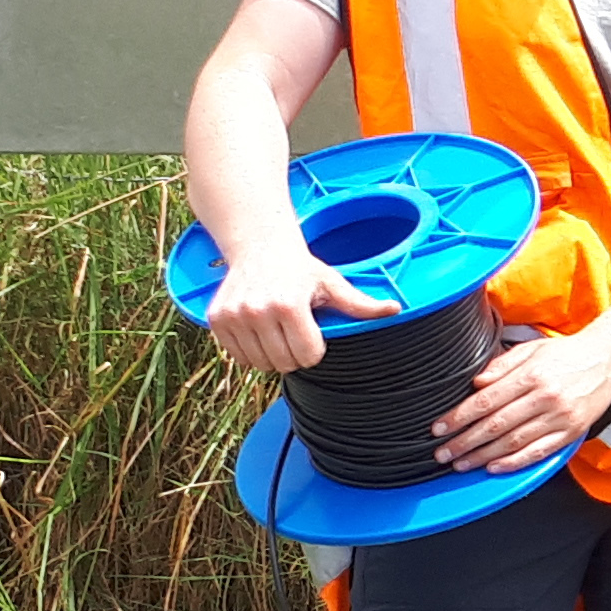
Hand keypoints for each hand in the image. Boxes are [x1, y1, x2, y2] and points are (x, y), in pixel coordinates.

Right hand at [204, 245, 393, 374]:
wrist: (258, 246)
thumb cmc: (300, 268)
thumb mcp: (332, 283)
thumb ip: (359, 304)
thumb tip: (394, 309)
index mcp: (289, 305)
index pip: (307, 356)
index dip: (315, 349)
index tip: (313, 332)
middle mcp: (258, 311)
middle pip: (284, 364)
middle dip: (294, 354)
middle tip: (295, 331)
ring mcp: (234, 316)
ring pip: (260, 364)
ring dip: (272, 355)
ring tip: (277, 330)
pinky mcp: (216, 320)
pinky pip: (238, 357)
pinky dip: (251, 352)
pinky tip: (259, 330)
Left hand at [429, 325, 610, 472]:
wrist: (608, 360)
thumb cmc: (568, 354)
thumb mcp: (531, 348)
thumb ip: (502, 366)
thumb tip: (476, 384)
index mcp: (532, 375)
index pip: (486, 401)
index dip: (459, 417)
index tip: (440, 427)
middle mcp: (545, 397)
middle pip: (495, 425)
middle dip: (464, 441)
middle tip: (443, 452)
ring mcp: (559, 417)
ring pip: (513, 442)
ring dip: (482, 456)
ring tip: (462, 463)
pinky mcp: (571, 432)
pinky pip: (538, 452)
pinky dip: (514, 462)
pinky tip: (494, 467)